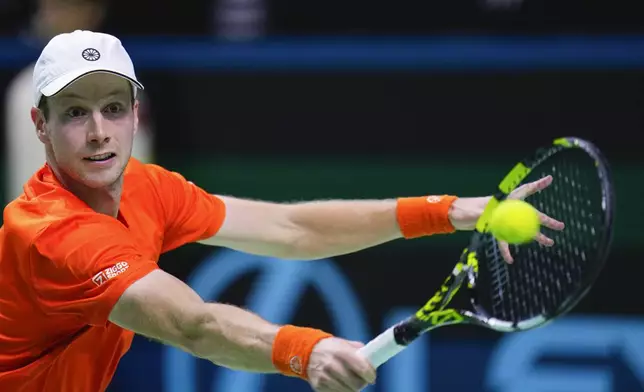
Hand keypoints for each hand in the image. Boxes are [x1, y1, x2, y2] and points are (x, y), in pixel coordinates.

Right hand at [307, 337, 376, 391]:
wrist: (308, 352)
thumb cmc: (331, 348)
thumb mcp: (344, 343)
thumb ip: (358, 350)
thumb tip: (372, 360)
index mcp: (340, 351)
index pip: (360, 367)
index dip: (369, 375)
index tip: (372, 377)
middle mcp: (331, 364)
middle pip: (355, 383)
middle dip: (362, 383)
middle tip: (363, 380)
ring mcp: (324, 376)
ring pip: (347, 391)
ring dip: (353, 388)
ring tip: (352, 382)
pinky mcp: (318, 386)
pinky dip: (342, 390)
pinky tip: (341, 383)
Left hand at [449, 175, 564, 262]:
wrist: (455, 216)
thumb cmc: (464, 209)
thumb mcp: (474, 211)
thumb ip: (483, 214)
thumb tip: (487, 218)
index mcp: (504, 201)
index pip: (522, 191)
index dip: (536, 185)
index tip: (549, 179)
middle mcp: (507, 210)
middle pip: (530, 214)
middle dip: (546, 220)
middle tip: (561, 226)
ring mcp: (504, 221)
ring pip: (523, 229)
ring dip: (536, 236)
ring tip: (549, 243)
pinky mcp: (496, 230)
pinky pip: (504, 241)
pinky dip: (506, 250)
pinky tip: (510, 260)